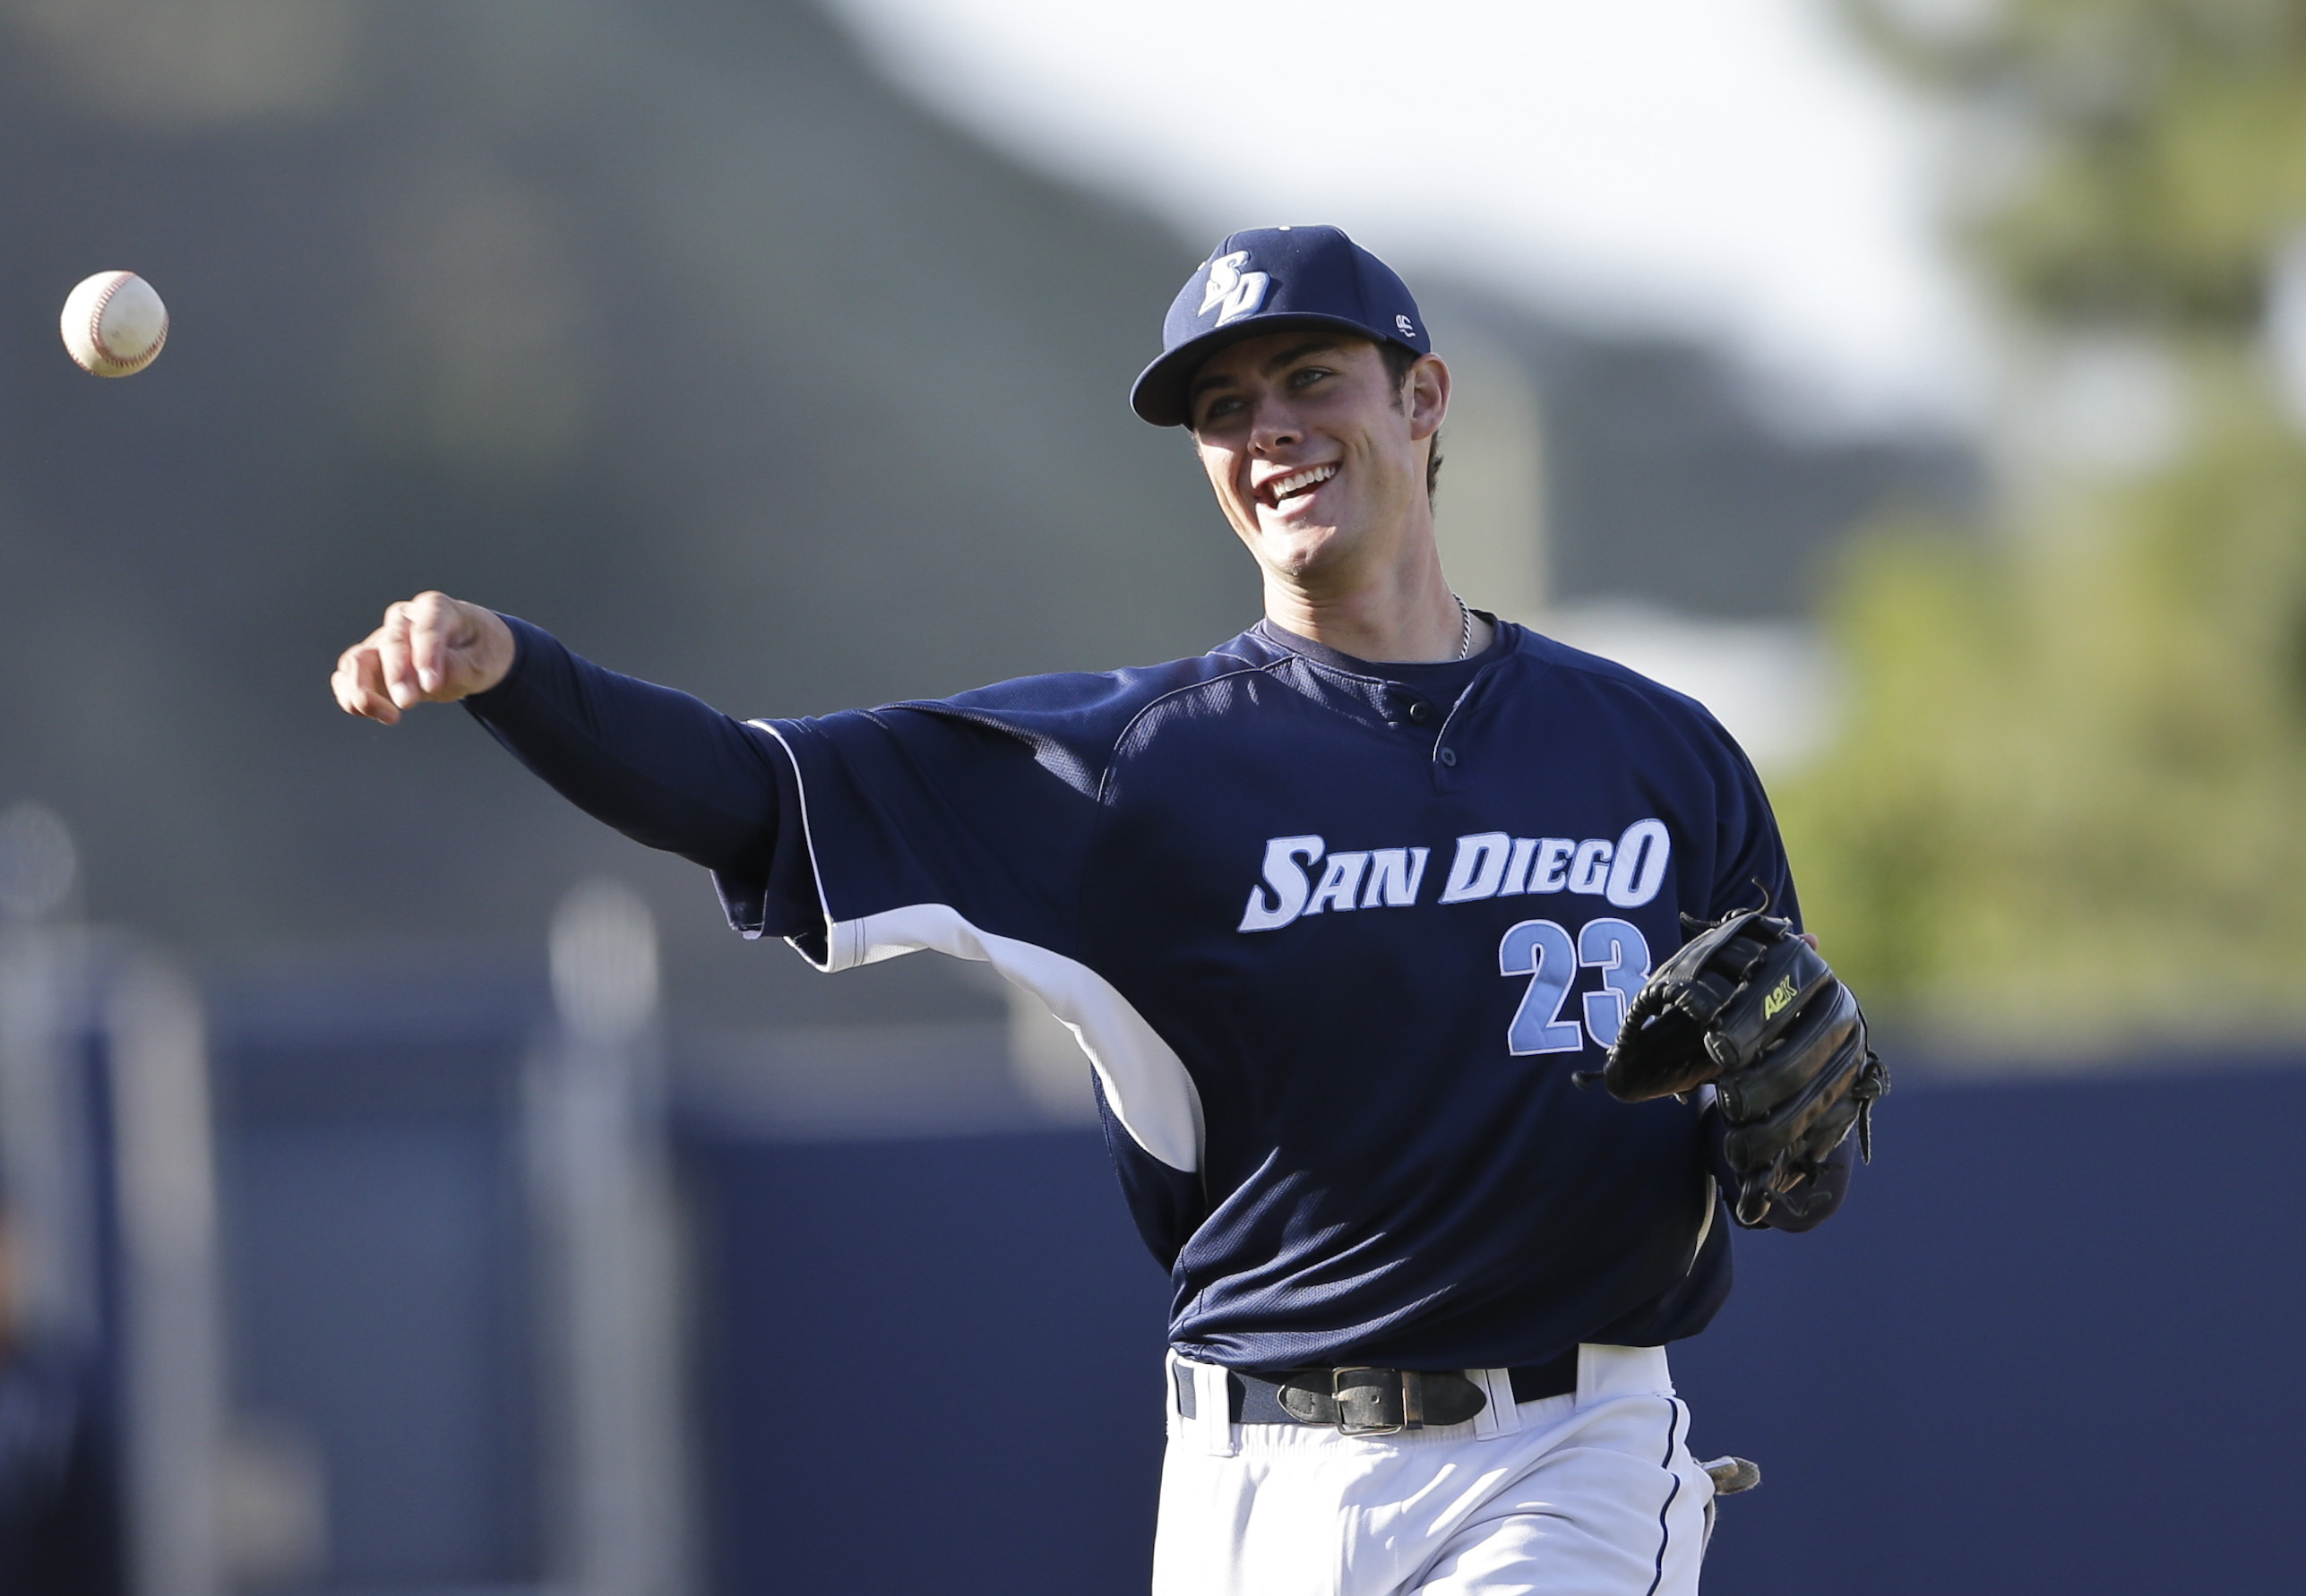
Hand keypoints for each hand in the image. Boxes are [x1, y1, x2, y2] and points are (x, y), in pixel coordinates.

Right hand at [332, 591, 516, 724]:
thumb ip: (459, 668)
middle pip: (391, 643)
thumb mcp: (484, 660)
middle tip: (407, 703)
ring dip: (363, 689)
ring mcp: (382, 641)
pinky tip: (372, 714)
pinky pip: (346, 678)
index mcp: (435, 608)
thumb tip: (425, 683)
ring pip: (357, 660)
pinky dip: (350, 696)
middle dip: (396, 675)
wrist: (471, 650)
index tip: (431, 685)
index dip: (426, 656)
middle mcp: (403, 620)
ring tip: (390, 715)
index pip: (426, 627)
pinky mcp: (370, 664)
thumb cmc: (479, 650)